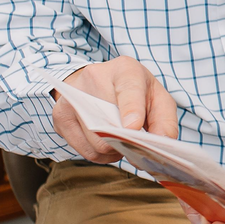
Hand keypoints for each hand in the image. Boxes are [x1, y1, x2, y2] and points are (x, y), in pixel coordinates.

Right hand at [51, 56, 177, 162]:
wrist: (101, 81)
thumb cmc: (135, 93)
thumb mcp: (157, 99)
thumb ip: (164, 121)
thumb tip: (161, 143)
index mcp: (125, 69)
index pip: (128, 90)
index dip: (131, 110)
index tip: (133, 128)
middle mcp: (94, 77)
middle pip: (109, 123)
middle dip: (125, 141)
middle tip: (135, 144)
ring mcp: (73, 96)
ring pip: (96, 142)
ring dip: (113, 151)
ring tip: (121, 140)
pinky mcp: (60, 115)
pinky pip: (84, 150)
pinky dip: (100, 154)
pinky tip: (106, 142)